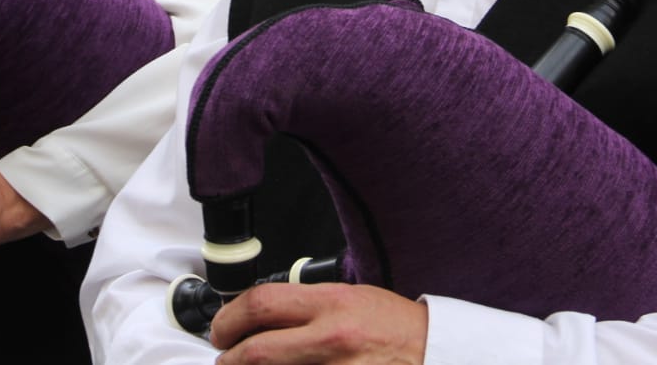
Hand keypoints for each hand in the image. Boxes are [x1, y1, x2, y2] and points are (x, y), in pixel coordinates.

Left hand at [209, 282, 426, 363]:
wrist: (436, 354)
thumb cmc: (395, 327)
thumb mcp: (352, 297)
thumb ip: (307, 307)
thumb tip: (260, 317)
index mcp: (333, 304)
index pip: (261, 303)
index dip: (229, 318)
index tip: (221, 328)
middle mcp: (332, 338)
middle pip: (256, 351)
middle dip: (228, 358)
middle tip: (225, 358)